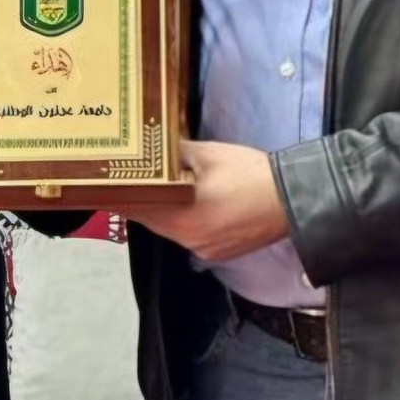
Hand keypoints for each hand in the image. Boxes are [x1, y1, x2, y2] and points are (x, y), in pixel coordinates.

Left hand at [124, 141, 291, 263]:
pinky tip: (195, 207)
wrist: (293, 198)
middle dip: (142, 199)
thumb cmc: (249, 172)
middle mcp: (185, 238)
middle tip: (134, 178)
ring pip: (168, 229)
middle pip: (149, 219)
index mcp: (179, 214)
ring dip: (164, 211)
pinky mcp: (215, 255)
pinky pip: (189, 238)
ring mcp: (201, 250)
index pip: (134, 206)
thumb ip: (172, 152)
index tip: (107, 181)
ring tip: (167, 190)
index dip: (119, 193)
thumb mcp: (206, 153)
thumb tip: (148, 144)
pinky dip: (185, 223)